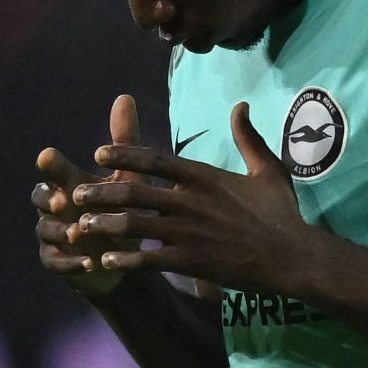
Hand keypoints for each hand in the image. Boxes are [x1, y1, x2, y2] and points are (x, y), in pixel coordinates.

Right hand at [32, 94, 143, 298]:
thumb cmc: (121, 209)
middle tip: (65, 201)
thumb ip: (124, 140)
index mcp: (68, 183)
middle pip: (40, 197)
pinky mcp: (56, 261)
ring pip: (46, 230)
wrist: (120, 257)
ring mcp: (52, 234)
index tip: (48, 156)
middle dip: (50, 198)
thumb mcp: (127, 176)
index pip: (53, 170)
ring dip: (62, 231)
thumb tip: (125, 96)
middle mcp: (54, 206)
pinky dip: (71, 262)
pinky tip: (89, 263)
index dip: (49, 164)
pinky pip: (56, 261)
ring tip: (80, 233)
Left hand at [68, 102, 318, 293]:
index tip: (100, 152)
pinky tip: (106, 260)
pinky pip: (148, 259)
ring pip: (134, 224)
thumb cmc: (281, 214)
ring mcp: (189, 232)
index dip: (124, 154)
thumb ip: (248, 137)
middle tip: (75, 193)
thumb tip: (241, 105)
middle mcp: (190, 201)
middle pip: (134, 190)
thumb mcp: (267, 169)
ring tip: (82, 226)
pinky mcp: (191, 261)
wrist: (292, 257)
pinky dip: (125, 259)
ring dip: (104, 225)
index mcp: (204, 176)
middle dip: (100, 191)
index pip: (155, 158)